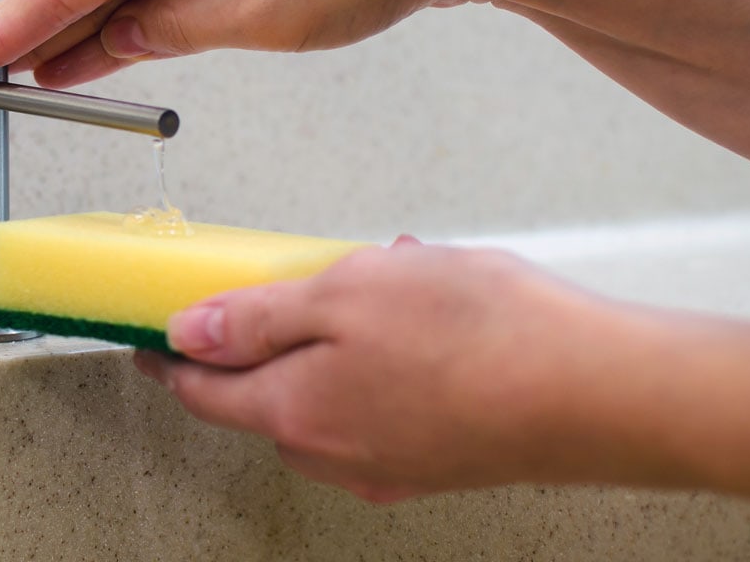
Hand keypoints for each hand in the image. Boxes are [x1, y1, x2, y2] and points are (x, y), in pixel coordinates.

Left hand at [133, 237, 614, 502]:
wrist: (597, 391)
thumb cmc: (479, 335)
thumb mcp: (344, 293)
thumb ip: (257, 319)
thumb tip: (190, 334)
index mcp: (296, 413)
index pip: (203, 392)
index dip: (171, 359)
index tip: (153, 340)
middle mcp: (337, 452)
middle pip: (266, 399)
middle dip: (263, 341)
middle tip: (276, 290)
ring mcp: (392, 461)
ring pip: (330, 397)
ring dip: (333, 344)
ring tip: (375, 288)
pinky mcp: (440, 456)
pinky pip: (384, 403)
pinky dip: (383, 361)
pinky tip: (427, 318)